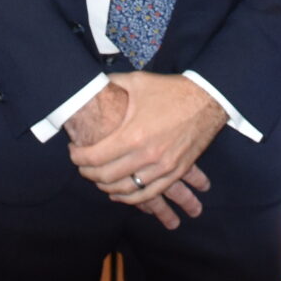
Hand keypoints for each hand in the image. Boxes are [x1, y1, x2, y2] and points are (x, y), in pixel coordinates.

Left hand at [62, 78, 210, 227]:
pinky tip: (119, 193)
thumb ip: (111, 84)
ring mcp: (162, 167)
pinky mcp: (175, 172)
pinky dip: (130, 197)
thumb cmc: (170, 90)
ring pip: (125, 190)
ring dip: (106, 187)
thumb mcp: (137, 82)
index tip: (73, 152)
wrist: (208, 99)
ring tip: (98, 178)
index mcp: (133, 135)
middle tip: (82, 165)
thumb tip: (91, 84)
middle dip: (88, 173)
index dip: (78, 158)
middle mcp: (146, 156)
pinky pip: (148, 194)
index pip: (94, 158)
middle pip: (106, 177)